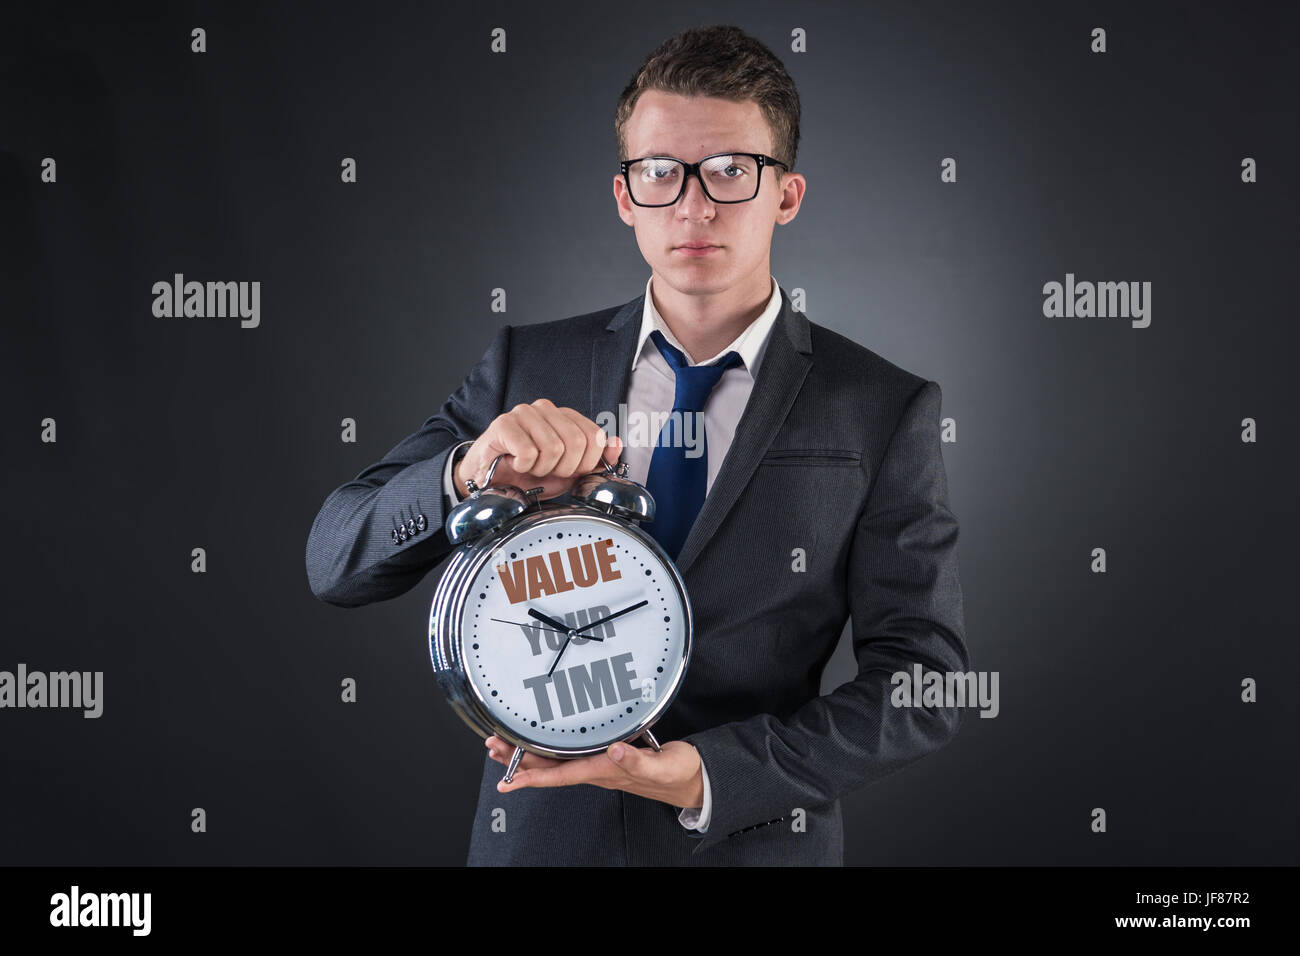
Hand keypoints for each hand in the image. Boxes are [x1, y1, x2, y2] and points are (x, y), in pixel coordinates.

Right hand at [455, 398, 622, 499]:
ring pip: (553, 448)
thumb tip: (616, 445)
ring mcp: (524, 413)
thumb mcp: (570, 472)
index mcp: (566, 416)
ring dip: (541, 468)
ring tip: (529, 466)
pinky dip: (523, 466)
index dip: (585, 463)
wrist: (491, 480)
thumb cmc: (528, 473)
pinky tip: (515, 463)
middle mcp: (547, 408)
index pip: (595, 437)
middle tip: (546, 470)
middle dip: (564, 468)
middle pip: (577, 443)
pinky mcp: (504, 423)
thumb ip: (596, 460)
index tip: (568, 470)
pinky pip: (528, 452)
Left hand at [486, 735, 704, 809]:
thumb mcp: (662, 766)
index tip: (506, 779)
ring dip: (529, 753)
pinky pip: (571, 753)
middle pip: (550, 767)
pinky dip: (551, 747)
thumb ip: (638, 760)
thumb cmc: (678, 774)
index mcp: (606, 772)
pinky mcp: (609, 756)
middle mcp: (598, 770)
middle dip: (519, 759)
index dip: (532, 776)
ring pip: (556, 760)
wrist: (693, 778)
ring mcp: (601, 765)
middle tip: (493, 747)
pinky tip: (542, 742)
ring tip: (505, 745)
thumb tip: (615, 749)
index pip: (561, 775)